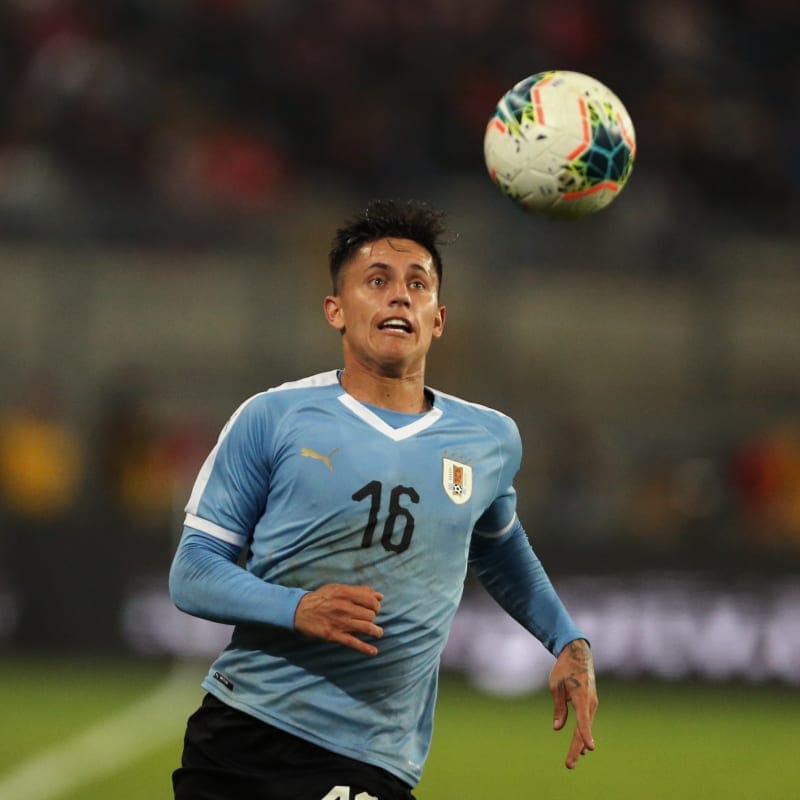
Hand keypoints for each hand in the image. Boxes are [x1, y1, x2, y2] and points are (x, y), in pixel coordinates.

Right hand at [294, 583, 383, 655]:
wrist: (299, 610)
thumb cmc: (321, 598)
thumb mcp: (338, 588)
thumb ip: (359, 590)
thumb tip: (379, 595)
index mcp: (345, 593)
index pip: (370, 600)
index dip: (376, 605)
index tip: (375, 608)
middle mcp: (344, 607)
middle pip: (369, 615)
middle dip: (374, 618)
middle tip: (371, 619)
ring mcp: (340, 622)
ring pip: (365, 628)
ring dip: (375, 632)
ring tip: (378, 633)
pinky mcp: (334, 635)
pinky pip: (353, 643)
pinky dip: (365, 648)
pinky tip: (373, 651)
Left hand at [549, 638, 597, 768]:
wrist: (578, 654)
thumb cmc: (564, 669)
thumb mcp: (556, 686)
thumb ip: (559, 708)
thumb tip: (558, 728)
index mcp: (581, 697)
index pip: (583, 720)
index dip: (586, 735)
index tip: (589, 749)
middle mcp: (590, 702)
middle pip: (584, 729)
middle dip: (576, 748)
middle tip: (569, 765)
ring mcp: (592, 703)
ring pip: (586, 727)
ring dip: (579, 743)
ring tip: (572, 760)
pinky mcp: (590, 703)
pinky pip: (586, 721)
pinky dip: (583, 733)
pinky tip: (581, 746)